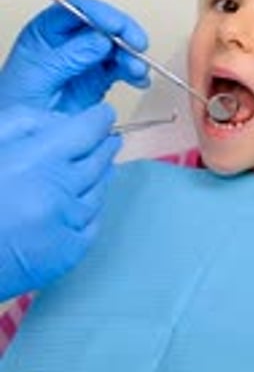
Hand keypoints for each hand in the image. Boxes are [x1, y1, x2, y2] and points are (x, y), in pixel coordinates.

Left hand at [0, 0, 149, 112]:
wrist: (24, 138)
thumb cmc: (18, 106)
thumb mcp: (39, 78)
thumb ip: (70, 58)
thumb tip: (102, 39)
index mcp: (47, 31)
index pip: (76, 8)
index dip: (100, 13)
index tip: (116, 26)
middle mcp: (69, 40)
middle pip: (103, 24)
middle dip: (123, 33)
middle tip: (138, 46)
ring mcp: (86, 58)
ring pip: (116, 45)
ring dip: (131, 55)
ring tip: (137, 71)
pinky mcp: (99, 77)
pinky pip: (122, 68)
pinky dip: (134, 73)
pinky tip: (139, 81)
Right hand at [0, 102, 120, 298]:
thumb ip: (26, 122)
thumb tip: (65, 121)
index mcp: (36, 160)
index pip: (87, 130)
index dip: (99, 120)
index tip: (104, 116)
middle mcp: (57, 192)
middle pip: (99, 160)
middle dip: (104, 145)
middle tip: (108, 139)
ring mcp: (65, 226)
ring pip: (99, 192)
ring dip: (101, 176)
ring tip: (99, 167)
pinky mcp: (66, 256)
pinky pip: (92, 224)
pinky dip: (91, 210)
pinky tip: (85, 202)